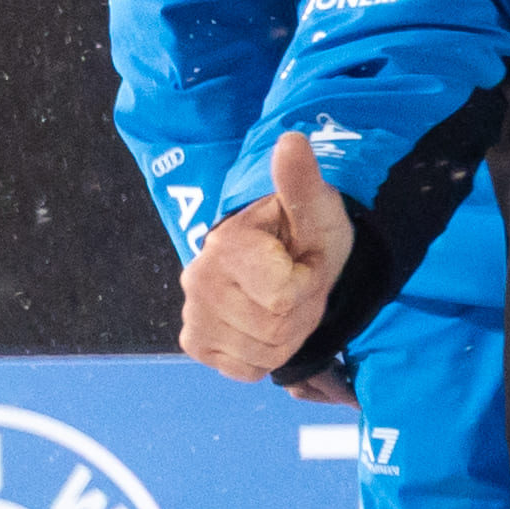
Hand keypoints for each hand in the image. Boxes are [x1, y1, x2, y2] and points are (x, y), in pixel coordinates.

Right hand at [181, 135, 352, 381]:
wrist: (284, 254)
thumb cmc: (305, 230)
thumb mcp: (316, 207)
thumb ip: (301, 181)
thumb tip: (291, 141)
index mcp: (226, 246)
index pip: (285, 297)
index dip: (309, 284)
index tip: (303, 262)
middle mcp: (197, 280)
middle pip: (275, 329)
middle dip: (301, 312)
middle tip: (298, 284)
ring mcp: (193, 315)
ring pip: (264, 352)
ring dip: (288, 334)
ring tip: (284, 301)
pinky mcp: (197, 342)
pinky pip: (246, 368)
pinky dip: (266, 354)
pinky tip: (264, 323)